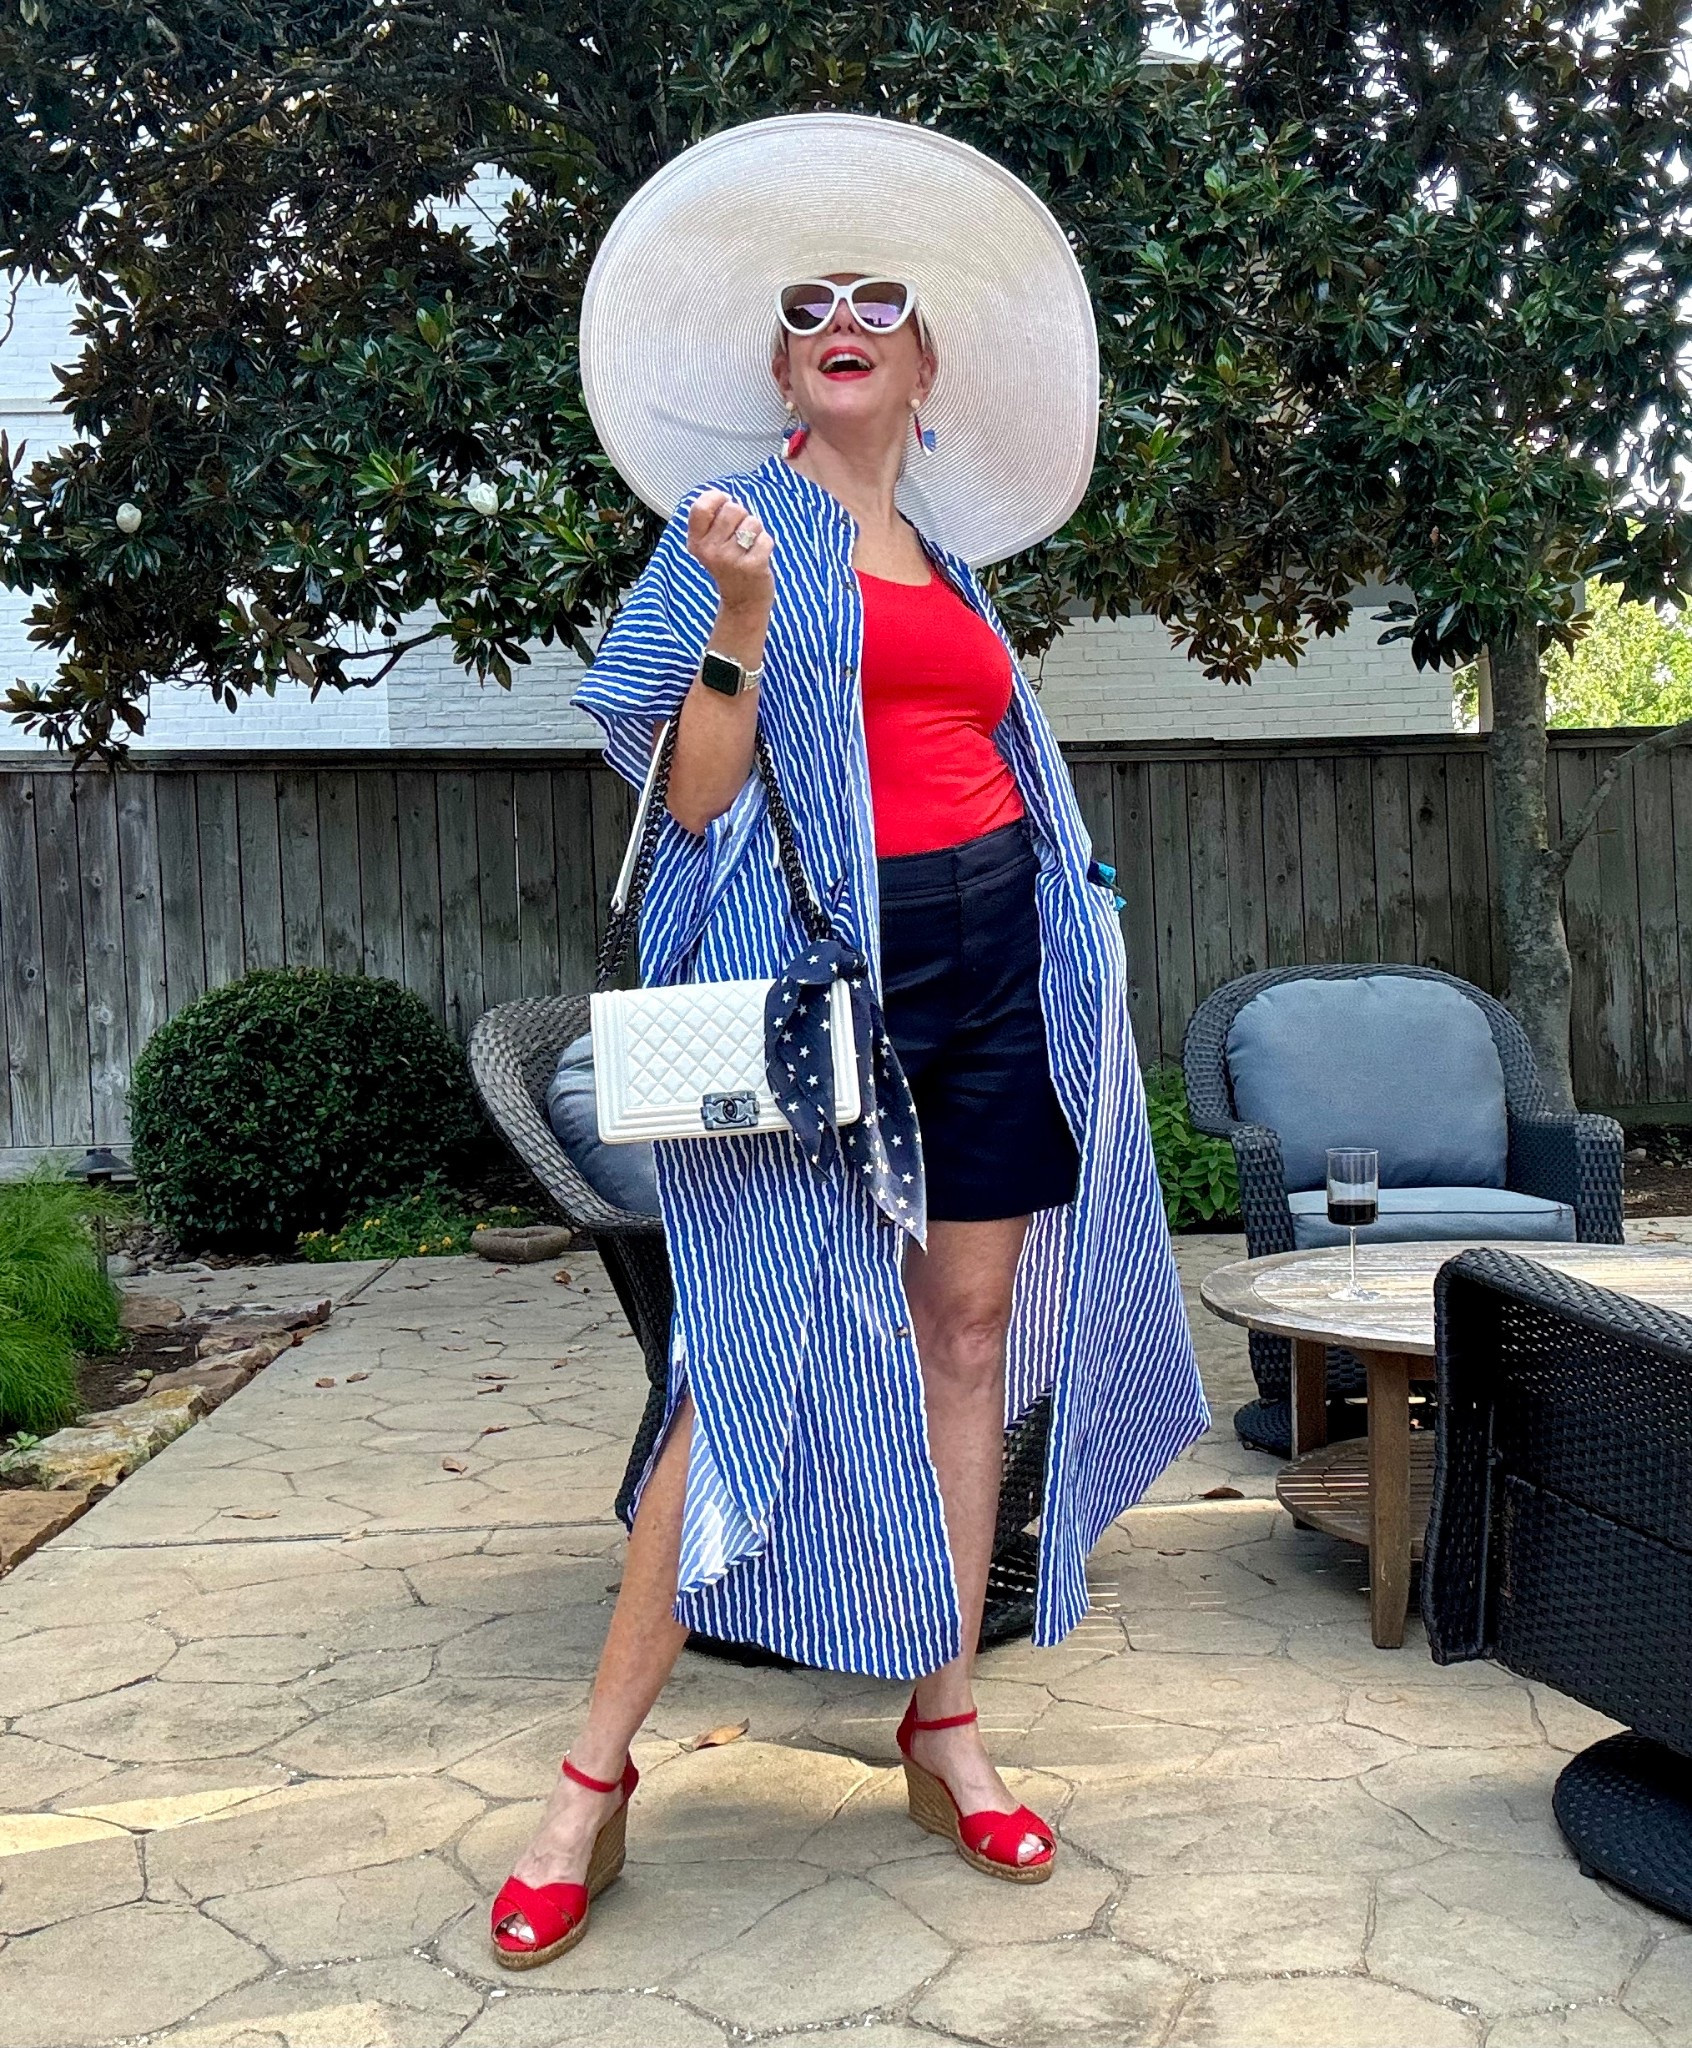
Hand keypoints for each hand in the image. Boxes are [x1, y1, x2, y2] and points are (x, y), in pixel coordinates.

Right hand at [686, 490, 775, 620]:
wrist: (743, 602)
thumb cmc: (730, 566)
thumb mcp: (711, 545)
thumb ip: (713, 521)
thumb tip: (724, 497)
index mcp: (696, 543)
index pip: (700, 507)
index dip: (716, 498)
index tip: (724, 503)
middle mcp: (709, 551)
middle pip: (732, 509)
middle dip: (742, 516)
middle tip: (740, 534)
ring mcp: (730, 560)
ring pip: (752, 522)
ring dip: (756, 531)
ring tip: (749, 547)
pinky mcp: (752, 566)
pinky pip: (765, 538)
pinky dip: (766, 544)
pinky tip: (758, 557)